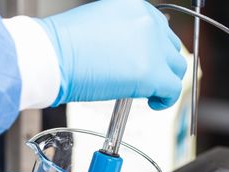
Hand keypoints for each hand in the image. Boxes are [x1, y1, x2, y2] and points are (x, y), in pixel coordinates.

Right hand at [38, 0, 186, 109]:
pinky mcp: (151, 74)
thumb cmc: (62, 46)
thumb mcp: (97, 25)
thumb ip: (119, 34)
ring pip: (176, 68)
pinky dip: (167, 100)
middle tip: (148, 80)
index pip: (158, 29)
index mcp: (134, 7)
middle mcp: (148, 22)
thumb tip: (127, 53)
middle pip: (170, 47)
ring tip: (150, 93)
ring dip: (166, 81)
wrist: (51, 57)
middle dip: (162, 65)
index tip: (145, 62)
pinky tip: (154, 104)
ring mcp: (152, 48)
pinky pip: (173, 90)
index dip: (153, 50)